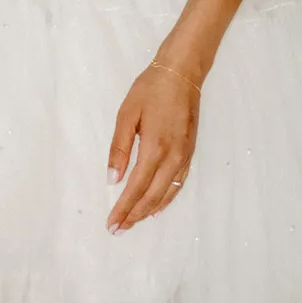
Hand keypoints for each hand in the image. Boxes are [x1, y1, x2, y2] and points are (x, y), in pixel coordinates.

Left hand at [106, 58, 202, 231]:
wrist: (182, 73)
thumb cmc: (150, 90)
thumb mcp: (127, 115)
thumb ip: (119, 148)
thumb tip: (112, 179)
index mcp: (154, 148)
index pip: (136, 188)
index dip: (123, 208)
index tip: (111, 223)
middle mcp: (172, 157)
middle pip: (152, 197)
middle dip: (133, 215)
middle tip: (117, 229)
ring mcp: (184, 157)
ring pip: (166, 194)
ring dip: (148, 211)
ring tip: (132, 223)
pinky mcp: (190, 153)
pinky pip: (178, 184)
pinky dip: (166, 200)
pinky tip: (156, 207)